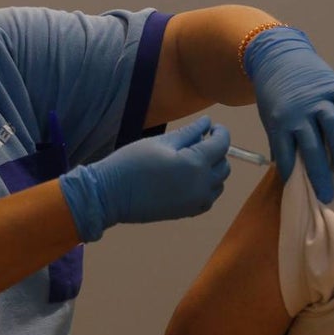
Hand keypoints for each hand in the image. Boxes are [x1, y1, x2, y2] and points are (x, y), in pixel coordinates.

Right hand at [59, 116, 231, 241]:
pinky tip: (189, 178)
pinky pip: (208, 198)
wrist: (110, 195)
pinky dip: (207, 187)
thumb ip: (189, 132)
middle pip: (224, 165)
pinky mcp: (187, 212)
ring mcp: (196, 201)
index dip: (220, 132)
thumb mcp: (161, 142)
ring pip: (219, 183)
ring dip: (213, 170)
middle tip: (199, 141)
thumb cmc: (132, 162)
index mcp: (195, 163)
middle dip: (217, 151)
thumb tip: (207, 122)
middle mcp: (201, 185)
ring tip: (192, 160)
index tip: (212, 126)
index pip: (222, 144)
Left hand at [243, 27, 333, 203]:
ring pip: (332, 126)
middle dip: (320, 174)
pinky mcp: (332, 84)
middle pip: (311, 148)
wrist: (277, 55)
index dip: (293, 174)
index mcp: (278, 122)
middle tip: (328, 194)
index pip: (287, 154)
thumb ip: (279, 140)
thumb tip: (286, 169)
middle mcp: (298, 112)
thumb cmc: (273, 91)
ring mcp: (317, 98)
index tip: (303, 192)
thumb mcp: (268, 117)